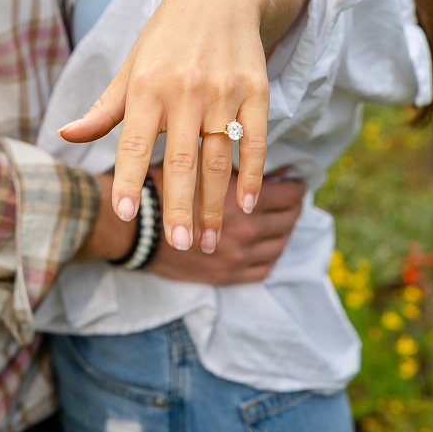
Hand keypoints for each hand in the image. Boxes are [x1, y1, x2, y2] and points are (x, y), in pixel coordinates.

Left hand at [60, 0, 271, 254]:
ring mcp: (223, 91)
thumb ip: (104, 108)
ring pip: (218, 158)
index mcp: (147, 86)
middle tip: (179, 245)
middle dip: (179, 206)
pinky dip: (253, 174)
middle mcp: (185, 90)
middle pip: (181, 159)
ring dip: (215, 204)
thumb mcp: (132, 66)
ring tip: (209, 242)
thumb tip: (64, 135)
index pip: (133, 141)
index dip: (127, 177)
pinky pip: (255, 140)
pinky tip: (246, 204)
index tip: (124, 212)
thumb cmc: (166, 37)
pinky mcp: (255, 90)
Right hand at [148, 168, 304, 284]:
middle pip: (288, 220)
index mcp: (240, 200)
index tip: (295, 179)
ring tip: (283, 218)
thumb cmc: (166, 186)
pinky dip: (272, 255)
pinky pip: (265, 269)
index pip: (286, 195)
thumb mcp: (198, 161)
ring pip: (279, 245)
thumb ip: (230, 162)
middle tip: (293, 196)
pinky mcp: (228, 276)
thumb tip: (260, 155)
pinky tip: (269, 243)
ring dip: (285, 230)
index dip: (295, 185)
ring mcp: (238, 258)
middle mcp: (245, 232)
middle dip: (293, 206)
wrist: (137, 227)